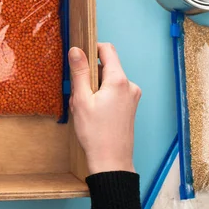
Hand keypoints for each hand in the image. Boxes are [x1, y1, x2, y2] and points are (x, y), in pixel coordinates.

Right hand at [68, 43, 140, 174]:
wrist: (111, 161)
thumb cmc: (95, 133)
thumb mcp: (81, 100)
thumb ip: (80, 72)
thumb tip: (76, 50)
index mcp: (119, 81)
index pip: (108, 50)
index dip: (92, 47)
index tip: (79, 56)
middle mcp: (130, 86)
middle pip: (107, 66)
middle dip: (89, 74)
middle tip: (77, 92)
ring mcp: (132, 96)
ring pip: (108, 80)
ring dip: (94, 87)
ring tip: (83, 106)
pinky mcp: (130, 106)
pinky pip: (113, 92)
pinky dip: (100, 96)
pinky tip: (91, 112)